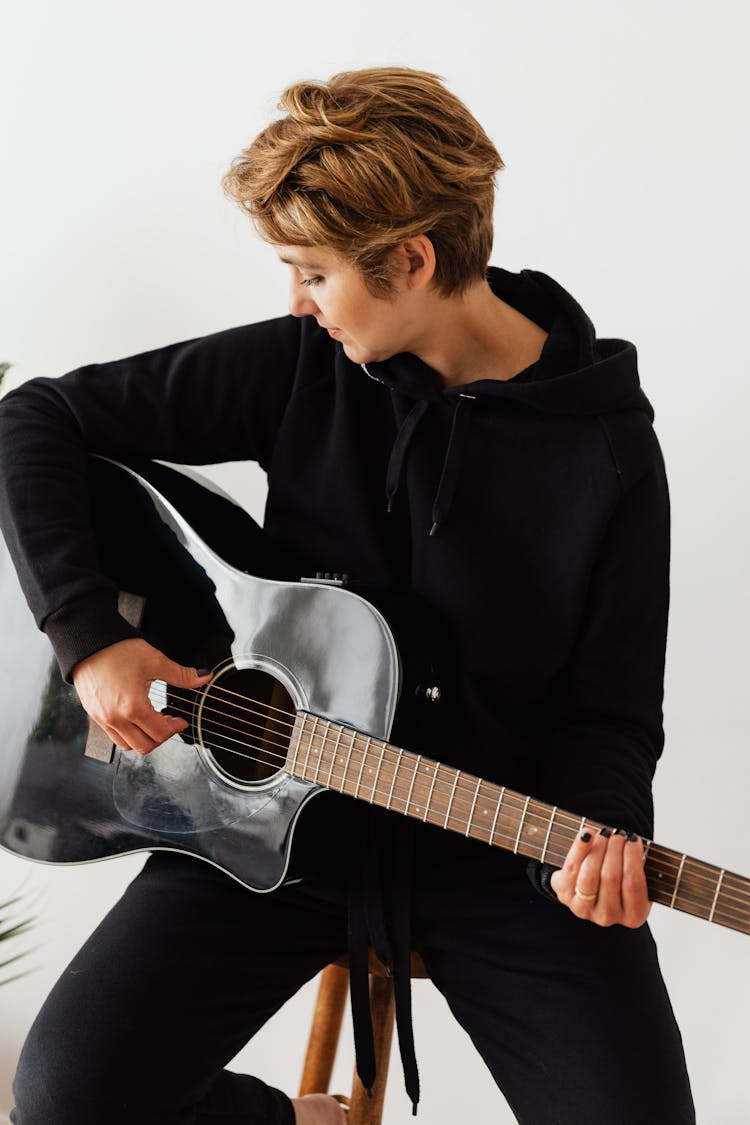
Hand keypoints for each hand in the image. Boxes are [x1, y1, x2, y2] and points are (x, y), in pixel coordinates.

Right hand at [72, 637, 211, 754]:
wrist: (87, 642)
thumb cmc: (117, 650)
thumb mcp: (155, 661)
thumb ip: (182, 674)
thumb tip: (203, 677)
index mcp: (133, 707)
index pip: (160, 733)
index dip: (175, 728)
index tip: (180, 721)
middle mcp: (115, 718)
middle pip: (145, 746)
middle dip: (161, 736)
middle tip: (169, 722)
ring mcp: (102, 718)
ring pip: (127, 745)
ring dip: (143, 738)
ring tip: (152, 720)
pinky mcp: (94, 714)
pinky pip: (113, 736)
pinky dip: (127, 733)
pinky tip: (135, 716)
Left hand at [549, 827, 650, 927]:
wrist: (590, 887)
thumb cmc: (618, 878)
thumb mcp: (635, 878)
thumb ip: (638, 865)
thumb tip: (631, 841)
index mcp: (633, 915)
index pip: (633, 884)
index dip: (632, 857)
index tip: (633, 839)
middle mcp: (608, 916)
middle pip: (610, 877)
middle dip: (615, 849)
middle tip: (618, 834)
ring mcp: (584, 909)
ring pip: (590, 876)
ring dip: (598, 849)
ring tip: (604, 835)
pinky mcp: (565, 896)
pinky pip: (571, 869)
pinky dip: (579, 848)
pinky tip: (587, 835)